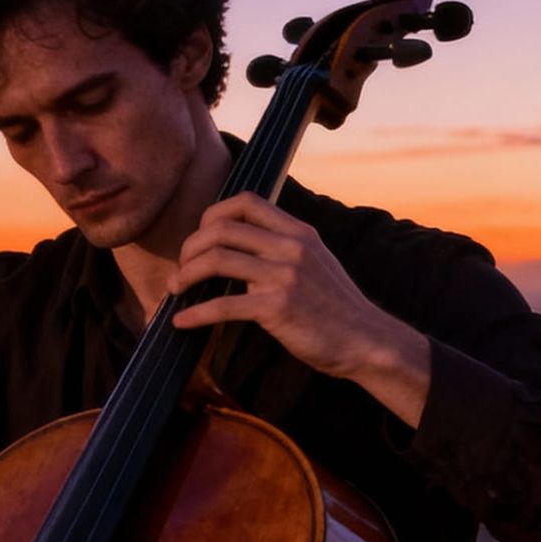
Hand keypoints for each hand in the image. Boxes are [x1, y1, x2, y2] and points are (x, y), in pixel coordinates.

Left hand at [167, 193, 431, 425]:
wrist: (366, 340)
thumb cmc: (335, 307)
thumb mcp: (315, 261)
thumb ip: (282, 247)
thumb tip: (239, 246)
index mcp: (298, 231)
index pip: (246, 201)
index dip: (213, 214)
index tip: (200, 237)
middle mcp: (290, 246)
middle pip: (221, 228)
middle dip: (190, 247)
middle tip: (181, 269)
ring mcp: (284, 275)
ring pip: (216, 260)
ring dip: (185, 275)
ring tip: (174, 290)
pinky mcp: (277, 307)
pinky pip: (222, 304)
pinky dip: (195, 313)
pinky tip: (180, 322)